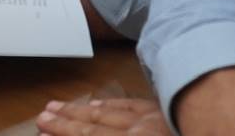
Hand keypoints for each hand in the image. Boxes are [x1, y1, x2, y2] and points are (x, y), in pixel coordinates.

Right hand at [36, 98, 171, 134]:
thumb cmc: (192, 134)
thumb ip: (103, 133)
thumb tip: (86, 124)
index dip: (64, 132)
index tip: (42, 131)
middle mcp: (139, 131)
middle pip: (95, 124)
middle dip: (66, 121)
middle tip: (42, 116)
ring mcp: (155, 120)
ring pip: (110, 110)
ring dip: (82, 109)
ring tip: (59, 106)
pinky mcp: (168, 113)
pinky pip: (134, 104)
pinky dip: (112, 103)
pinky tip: (99, 102)